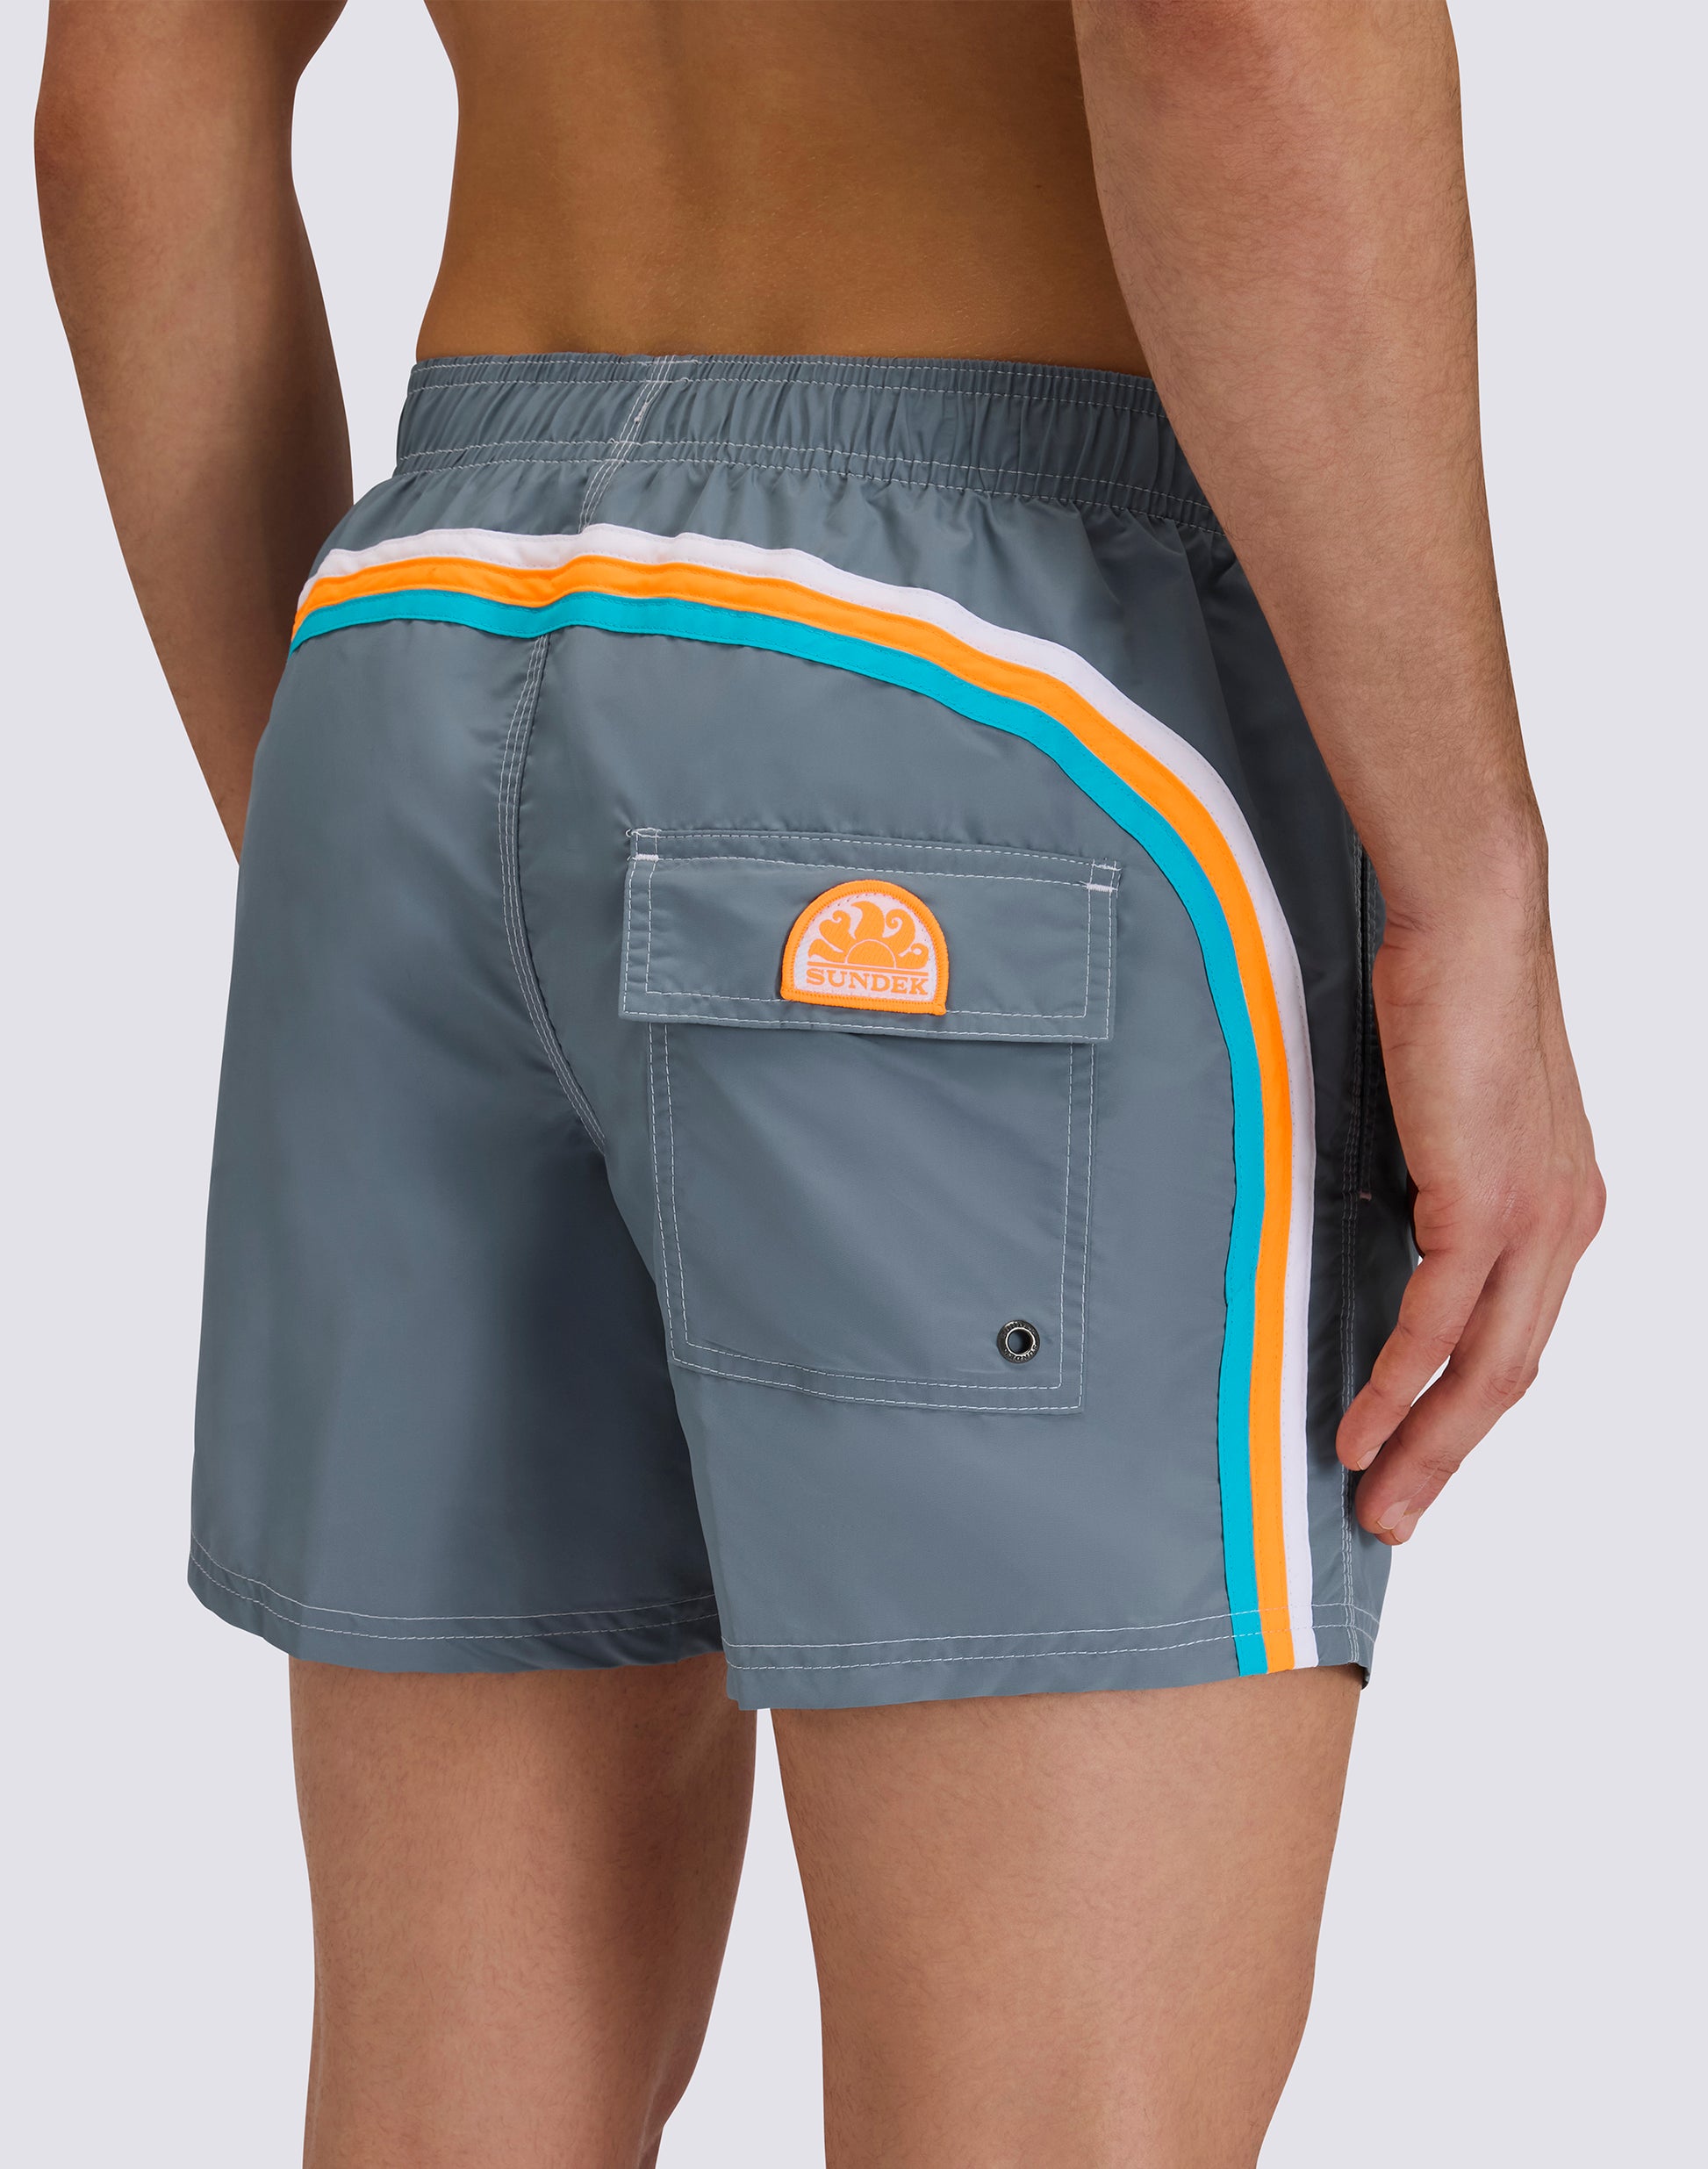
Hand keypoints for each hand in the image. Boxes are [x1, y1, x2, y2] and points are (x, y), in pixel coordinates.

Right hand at [1336, 870, 1603, 1542]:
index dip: (1467, 1408)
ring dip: (1425, 1443)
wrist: (1473, 923)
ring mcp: (1535, 1217)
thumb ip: (1438, 1181)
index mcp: (1563, 1205)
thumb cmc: (1452, 995)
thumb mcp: (1452, 1111)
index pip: (1519, 1334)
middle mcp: (1566, 1224)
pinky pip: (1437, 1321)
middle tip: (1397, 1515)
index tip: (1418, 1453)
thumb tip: (1391, 1226)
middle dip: (1449, 1454)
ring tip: (1377, 1499)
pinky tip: (1360, 1425)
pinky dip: (1396, 1382)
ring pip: (1483, 1367)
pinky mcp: (1486, 1201)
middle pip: (1509, 1373)